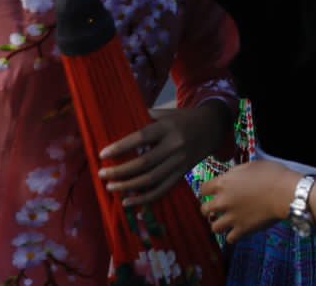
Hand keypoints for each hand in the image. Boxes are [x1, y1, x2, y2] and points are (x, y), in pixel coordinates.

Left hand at [100, 103, 227, 206]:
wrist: (212, 127)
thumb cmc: (182, 119)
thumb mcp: (165, 113)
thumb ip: (144, 118)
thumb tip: (117, 124)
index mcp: (167, 127)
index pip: (140, 138)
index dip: (120, 147)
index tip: (102, 155)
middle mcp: (174, 145)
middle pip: (144, 163)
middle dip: (120, 171)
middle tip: (102, 174)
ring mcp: (180, 162)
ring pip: (151, 179)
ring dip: (128, 187)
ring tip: (111, 187)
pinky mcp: (182, 174)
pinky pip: (162, 189)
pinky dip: (144, 199)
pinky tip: (128, 202)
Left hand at [201, 159, 299, 242]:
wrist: (284, 192)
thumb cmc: (271, 174)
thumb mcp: (251, 166)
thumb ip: (236, 173)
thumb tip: (232, 177)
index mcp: (224, 183)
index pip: (204, 189)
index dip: (208, 191)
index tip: (212, 192)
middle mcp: (223, 201)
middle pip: (204, 210)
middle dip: (209, 209)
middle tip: (217, 209)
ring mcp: (231, 217)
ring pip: (214, 227)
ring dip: (219, 224)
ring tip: (226, 222)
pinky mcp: (242, 229)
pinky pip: (230, 239)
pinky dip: (233, 236)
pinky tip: (238, 231)